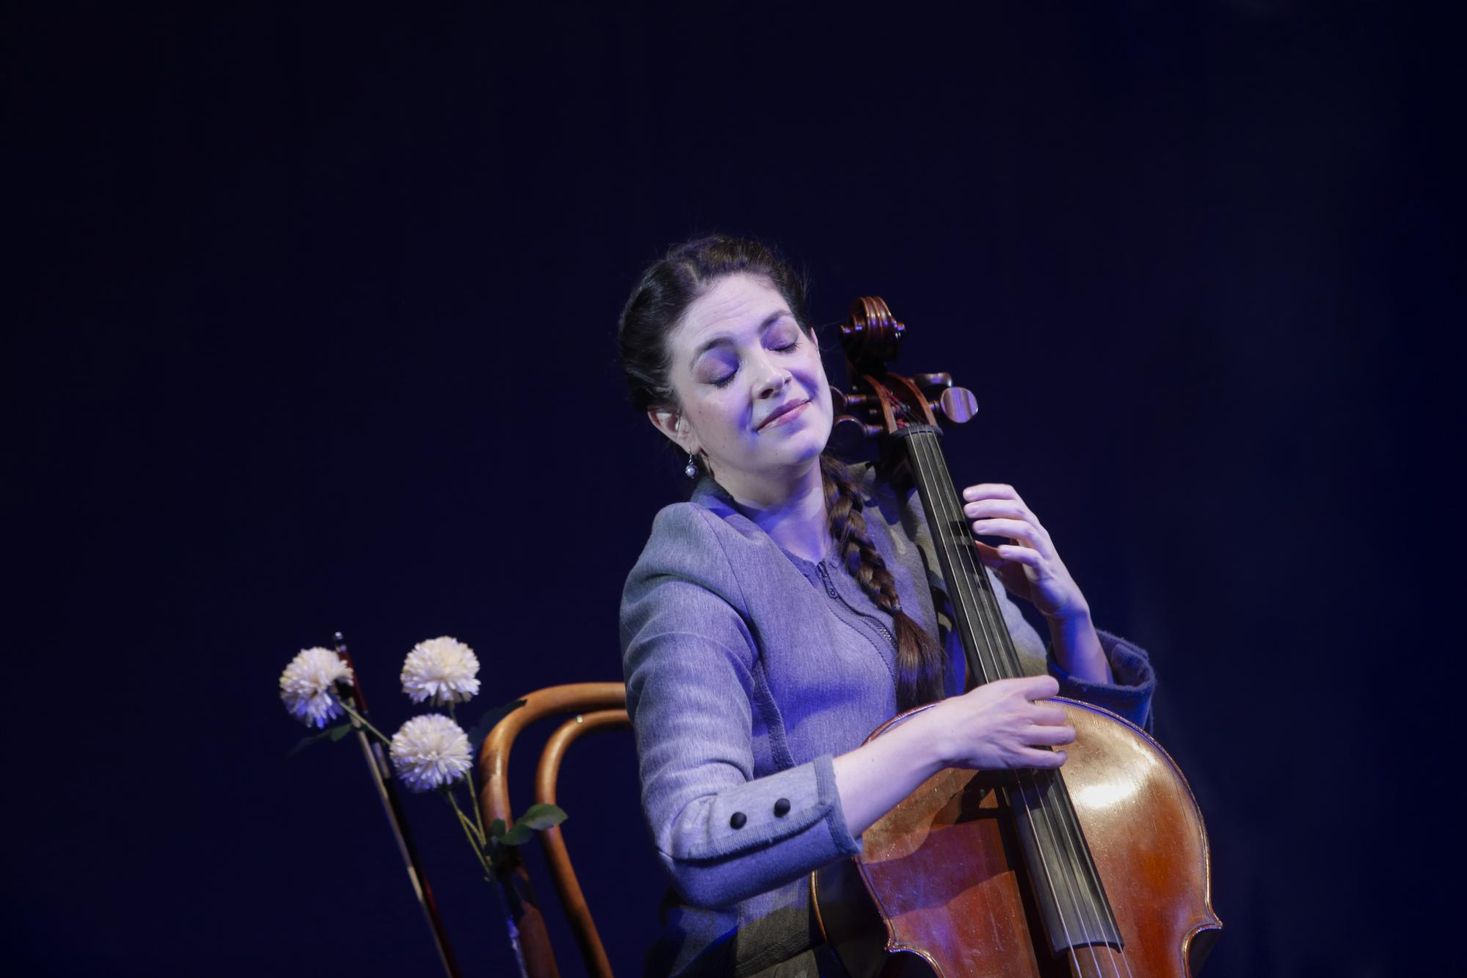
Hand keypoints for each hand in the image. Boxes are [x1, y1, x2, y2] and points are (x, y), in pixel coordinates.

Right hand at [925, 675, 1073, 769]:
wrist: (946, 734)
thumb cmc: (957, 711)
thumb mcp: (985, 692)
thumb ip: (1005, 696)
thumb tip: (1013, 701)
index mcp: (1013, 691)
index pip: (1050, 685)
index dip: (1051, 691)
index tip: (1048, 696)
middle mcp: (1023, 711)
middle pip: (1058, 713)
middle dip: (1058, 718)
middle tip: (1053, 722)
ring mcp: (1023, 735)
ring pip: (1061, 734)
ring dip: (1065, 735)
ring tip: (1064, 737)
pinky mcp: (1019, 757)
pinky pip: (1049, 759)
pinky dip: (1058, 759)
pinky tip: (1059, 757)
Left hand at [961, 483, 1088, 622]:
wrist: (1057, 600)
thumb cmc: (1029, 578)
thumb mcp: (1001, 564)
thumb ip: (986, 552)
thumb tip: (964, 543)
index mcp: (1025, 525)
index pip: (1010, 497)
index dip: (989, 491)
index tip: (966, 494)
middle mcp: (1035, 532)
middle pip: (1016, 508)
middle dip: (990, 506)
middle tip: (967, 509)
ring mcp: (1042, 550)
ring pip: (1025, 528)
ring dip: (999, 525)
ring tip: (976, 527)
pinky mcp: (1045, 570)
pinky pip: (1033, 557)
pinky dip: (1016, 552)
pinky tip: (1001, 551)